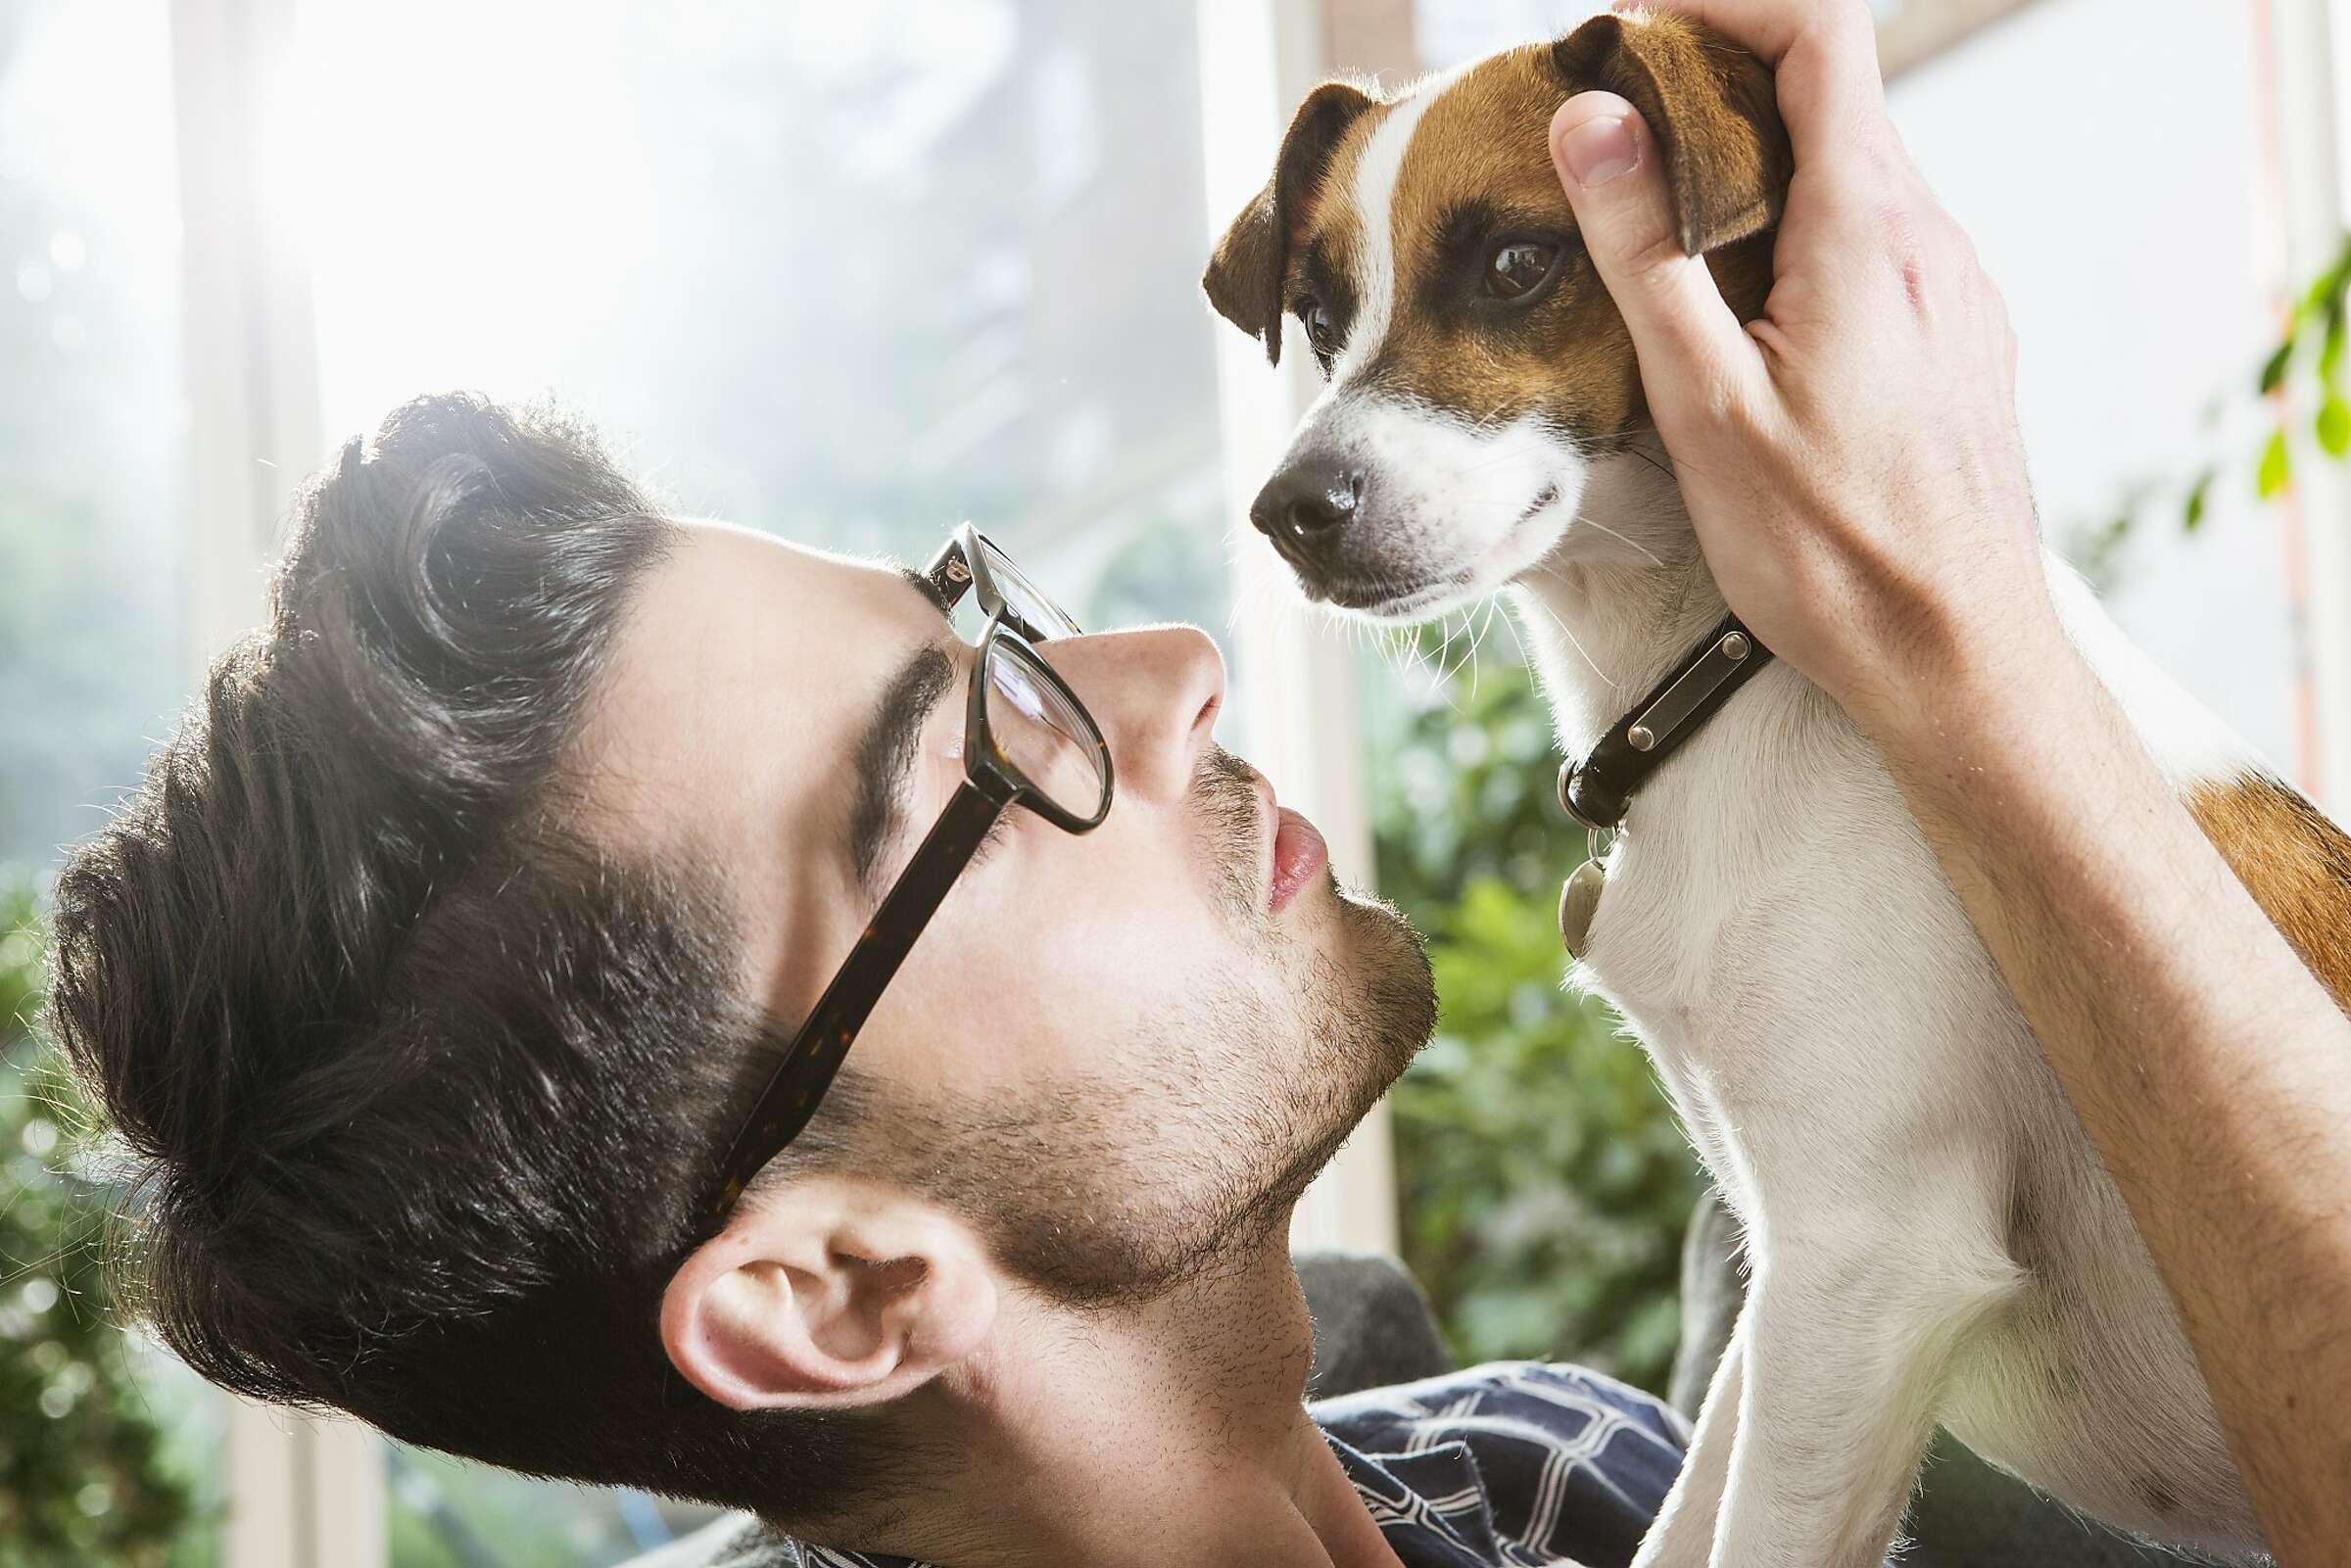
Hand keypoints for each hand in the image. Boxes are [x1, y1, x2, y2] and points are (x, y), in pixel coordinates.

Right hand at [1548, 0, 2055, 735]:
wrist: (1955, 657)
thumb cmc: (1830, 551)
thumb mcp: (1706, 403)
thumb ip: (1646, 251)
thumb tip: (1592, 118)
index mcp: (1871, 233)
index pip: (1820, 38)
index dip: (1723, 3)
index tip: (1629, 23)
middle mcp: (1932, 241)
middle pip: (1831, 100)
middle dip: (1715, 88)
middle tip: (1611, 132)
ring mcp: (1956, 292)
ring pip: (1853, 177)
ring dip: (1754, 169)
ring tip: (1657, 227)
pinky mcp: (1958, 343)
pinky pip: (1875, 246)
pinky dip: (1797, 233)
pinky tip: (1736, 313)